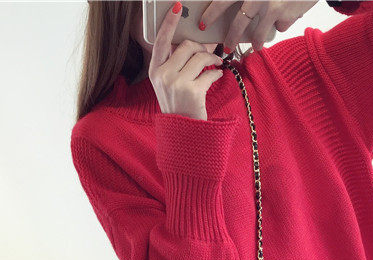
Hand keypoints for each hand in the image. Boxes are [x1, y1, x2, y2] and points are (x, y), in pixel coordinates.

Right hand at [149, 3, 224, 119]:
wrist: (183, 133)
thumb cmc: (179, 108)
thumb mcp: (167, 85)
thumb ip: (173, 65)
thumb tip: (192, 46)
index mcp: (154, 71)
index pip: (160, 41)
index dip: (169, 23)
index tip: (177, 8)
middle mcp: (163, 75)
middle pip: (185, 46)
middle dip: (201, 46)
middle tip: (211, 49)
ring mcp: (177, 83)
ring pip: (199, 58)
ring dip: (212, 58)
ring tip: (217, 62)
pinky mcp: (192, 91)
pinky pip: (209, 74)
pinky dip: (216, 74)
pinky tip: (217, 76)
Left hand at [200, 0, 318, 52]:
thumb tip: (240, 14)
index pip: (223, 1)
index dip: (211, 13)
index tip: (202, 26)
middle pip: (238, 23)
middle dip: (230, 38)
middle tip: (226, 48)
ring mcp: (269, 5)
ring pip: (258, 33)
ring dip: (256, 42)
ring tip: (256, 46)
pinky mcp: (283, 13)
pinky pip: (278, 28)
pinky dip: (281, 25)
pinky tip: (286, 18)